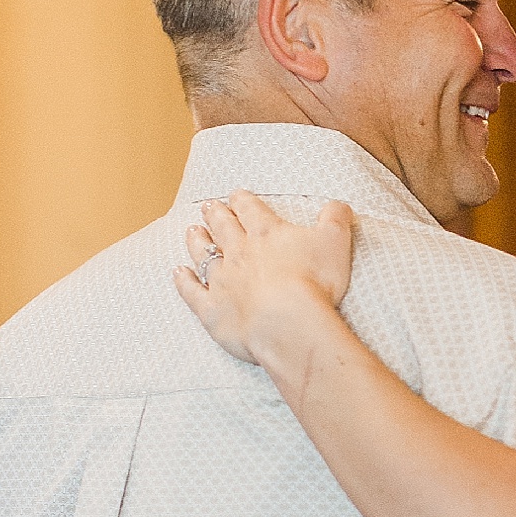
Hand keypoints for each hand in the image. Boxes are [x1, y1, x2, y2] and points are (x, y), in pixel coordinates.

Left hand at [175, 192, 355, 368]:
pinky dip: (183, 282)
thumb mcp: (335, 243)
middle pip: (223, 227)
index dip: (243, 200)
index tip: (236, 194)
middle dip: (216, 215)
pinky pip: (192, 292)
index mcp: (267, 233)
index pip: (251, 210)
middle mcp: (239, 252)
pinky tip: (177, 273)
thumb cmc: (315, 282)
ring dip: (197, 241)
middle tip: (208, 206)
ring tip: (191, 231)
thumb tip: (338, 204)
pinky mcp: (213, 309)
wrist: (288, 321)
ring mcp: (222, 280)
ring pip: (204, 255)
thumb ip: (336, 219)